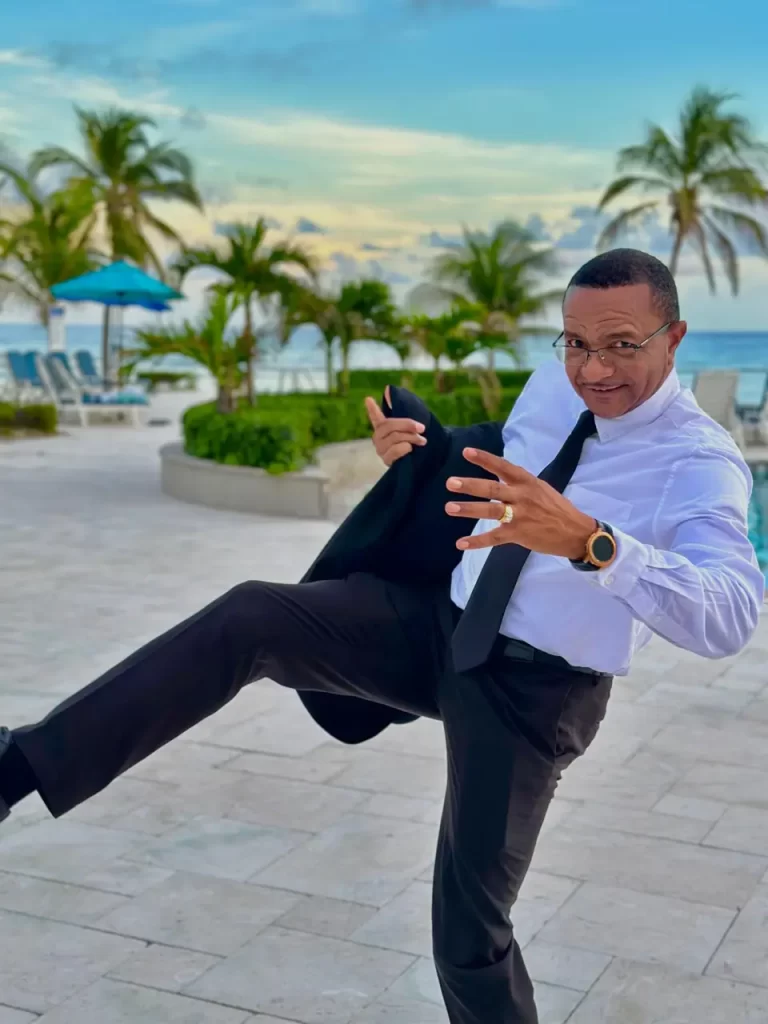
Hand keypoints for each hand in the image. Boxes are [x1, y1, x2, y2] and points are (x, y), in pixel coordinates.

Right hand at [365, 386, 426, 466]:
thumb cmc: (414, 443)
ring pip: (394, 437)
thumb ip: (401, 410)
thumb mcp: (412, 427)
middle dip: (408, 425)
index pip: (375, 416)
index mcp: (384, 427)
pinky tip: (410, 449)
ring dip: (412, 438)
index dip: (372, 408)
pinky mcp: (385, 460)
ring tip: (422, 440)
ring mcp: (380, 449)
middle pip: (390, 425)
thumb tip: (388, 389)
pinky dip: (406, 448)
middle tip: (422, 428)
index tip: (368, 399)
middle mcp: (378, 437)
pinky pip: (395, 450)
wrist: (421, 465)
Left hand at [444, 447, 595, 558]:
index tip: (466, 452)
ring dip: (468, 509)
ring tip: (450, 507)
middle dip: (470, 485)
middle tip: (450, 482)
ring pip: (490, 511)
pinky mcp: (518, 534)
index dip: (484, 459)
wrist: (576, 532)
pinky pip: (494, 538)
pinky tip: (460, 543)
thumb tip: (497, 476)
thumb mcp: (540, 488)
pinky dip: (476, 542)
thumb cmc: (556, 508)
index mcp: (527, 482)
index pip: (503, 467)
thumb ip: (518, 483)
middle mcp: (522, 496)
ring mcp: (520, 516)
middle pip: (492, 489)